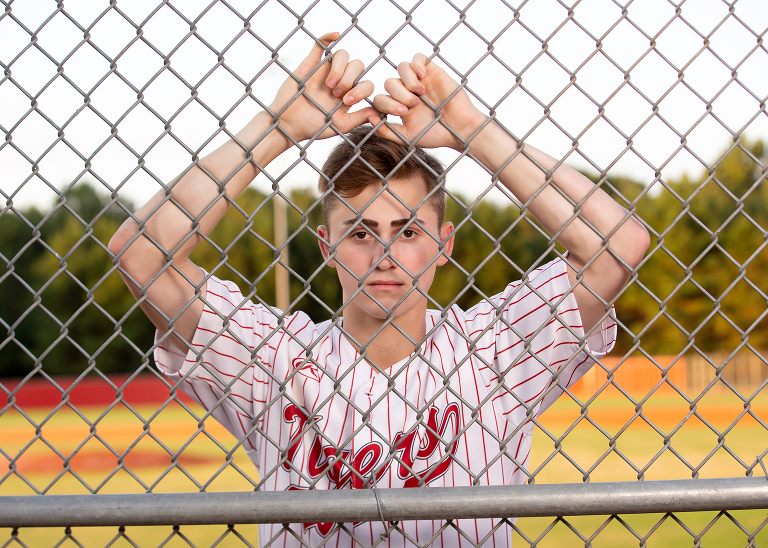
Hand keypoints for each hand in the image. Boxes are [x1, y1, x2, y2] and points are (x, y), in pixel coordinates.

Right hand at [269, 32, 376, 142]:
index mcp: (349, 94)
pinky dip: (329, 36)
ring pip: (343, 55)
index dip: (360, 89)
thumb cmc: (314, 128)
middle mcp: (340, 80)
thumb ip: (360, 117)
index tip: (346, 101)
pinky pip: (322, 44)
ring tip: (329, 85)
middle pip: (357, 66)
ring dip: (340, 68)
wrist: (289, 125)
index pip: (366, 83)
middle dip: (350, 79)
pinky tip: (336, 35)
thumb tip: (380, 111)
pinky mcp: (311, 64)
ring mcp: (326, 71)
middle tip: (336, 93)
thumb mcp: (341, 125)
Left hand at [370, 54, 487, 149]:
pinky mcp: (432, 71)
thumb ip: (387, 132)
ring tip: (419, 93)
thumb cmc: (435, 135)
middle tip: (413, 105)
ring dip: (407, 81)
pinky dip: (416, 64)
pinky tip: (422, 77)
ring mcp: (419, 80)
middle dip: (398, 94)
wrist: (460, 128)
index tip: (403, 113)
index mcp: (399, 106)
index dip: (387, 104)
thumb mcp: (407, 138)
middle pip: (389, 82)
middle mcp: (407, 91)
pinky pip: (417, 58)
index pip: (381, 98)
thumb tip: (369, 118)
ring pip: (401, 68)